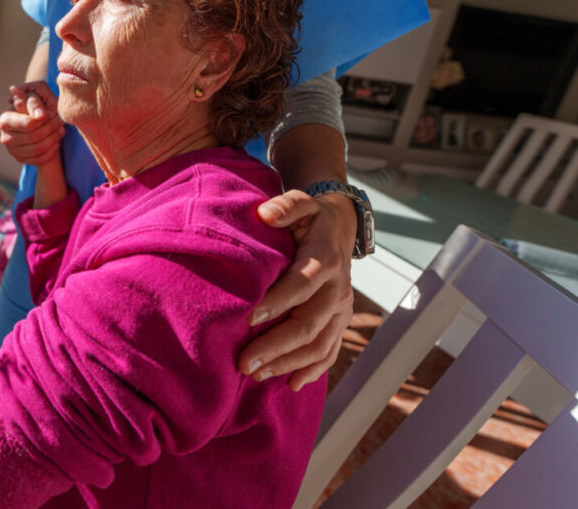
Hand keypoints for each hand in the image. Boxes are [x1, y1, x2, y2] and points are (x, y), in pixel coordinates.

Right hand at [0, 81, 64, 166]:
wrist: (39, 120)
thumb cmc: (37, 106)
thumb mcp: (37, 97)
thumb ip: (33, 100)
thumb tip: (28, 103)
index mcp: (5, 120)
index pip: (28, 124)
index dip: (44, 120)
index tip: (54, 113)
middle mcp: (5, 137)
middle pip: (34, 137)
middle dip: (51, 128)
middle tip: (62, 121)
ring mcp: (13, 151)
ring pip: (38, 149)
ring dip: (54, 139)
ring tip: (62, 130)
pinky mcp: (22, 160)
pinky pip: (40, 160)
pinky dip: (52, 151)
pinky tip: (57, 141)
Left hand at [238, 190, 355, 390]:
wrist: (340, 226)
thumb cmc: (311, 216)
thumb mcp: (301, 202)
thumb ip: (285, 207)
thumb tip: (265, 214)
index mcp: (325, 259)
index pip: (301, 285)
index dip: (276, 303)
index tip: (247, 319)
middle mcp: (338, 288)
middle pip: (309, 324)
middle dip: (276, 346)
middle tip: (244, 363)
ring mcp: (342, 308)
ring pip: (320, 344)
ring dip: (288, 363)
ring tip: (255, 375)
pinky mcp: (340, 320)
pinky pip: (331, 350)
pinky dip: (313, 370)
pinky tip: (290, 384)